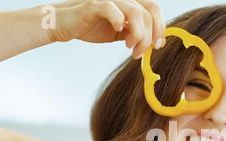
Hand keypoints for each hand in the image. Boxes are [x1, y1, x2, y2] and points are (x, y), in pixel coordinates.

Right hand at [49, 0, 164, 57]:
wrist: (65, 25)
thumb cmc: (92, 27)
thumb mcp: (120, 32)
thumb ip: (136, 34)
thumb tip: (154, 44)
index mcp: (130, 3)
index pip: (154, 9)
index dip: (161, 27)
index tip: (158, 45)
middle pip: (149, 12)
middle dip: (150, 36)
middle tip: (140, 51)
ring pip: (137, 13)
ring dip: (138, 35)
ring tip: (129, 47)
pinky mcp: (94, 4)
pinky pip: (113, 9)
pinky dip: (119, 22)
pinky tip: (117, 31)